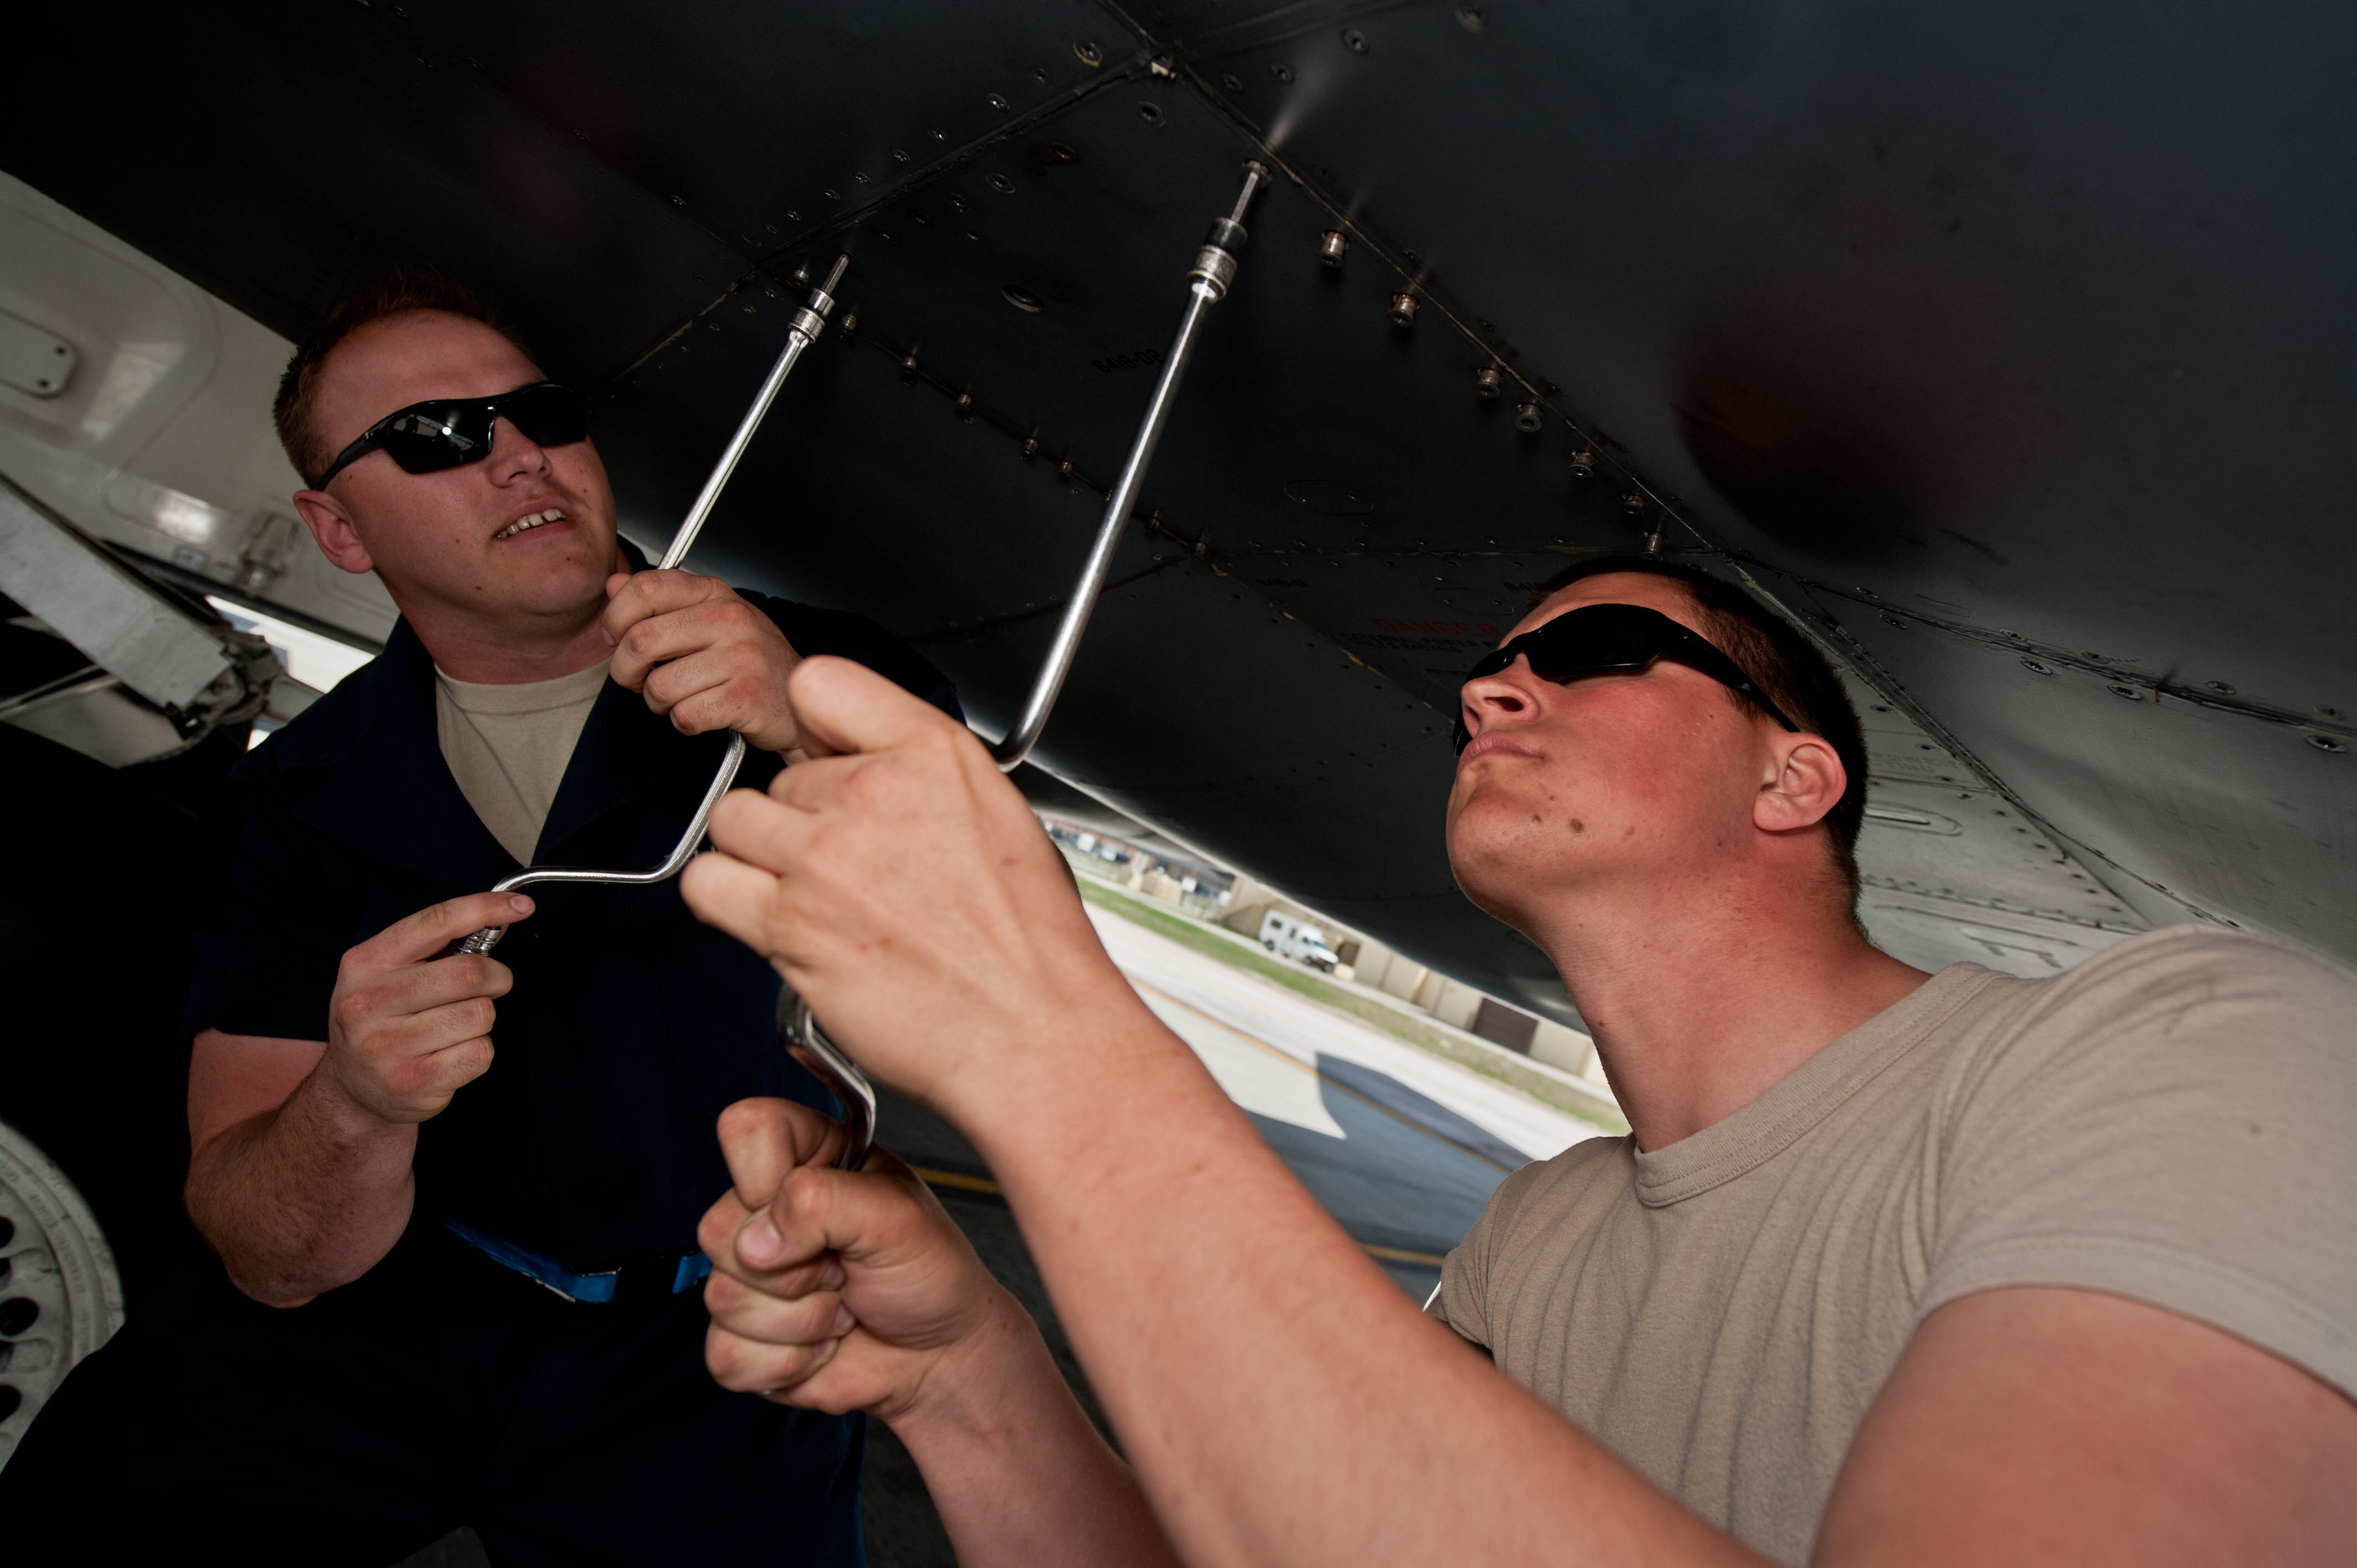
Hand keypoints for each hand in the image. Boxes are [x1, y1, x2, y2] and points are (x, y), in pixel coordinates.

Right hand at [318, 891, 530, 1124]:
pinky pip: (480, 1053)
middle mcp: (369, 1003)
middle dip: (496, 977)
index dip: (485, 908)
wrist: (352, 1090)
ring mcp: (388, 1046)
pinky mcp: (413, 1082)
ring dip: (482, 1019)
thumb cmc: (382, 1022)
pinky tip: (451, 1056)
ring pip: (480, 1014)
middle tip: (491, 986)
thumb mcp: (386, 975)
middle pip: (469, 973)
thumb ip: (433, 946)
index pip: (435, 923)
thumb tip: (497, 917)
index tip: (521, 906)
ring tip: (455, 1027)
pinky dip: (479, 1052)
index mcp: (365, 964)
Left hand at [601, 569, 803, 751]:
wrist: (799, 702)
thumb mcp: (708, 619)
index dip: (616, 616)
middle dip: (626, 670)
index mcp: (715, 593)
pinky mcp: (746, 697)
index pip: (646, 587)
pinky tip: (701, 714)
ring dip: (658, 702)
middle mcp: (730, 619)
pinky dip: (683, 722)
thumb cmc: (751, 663)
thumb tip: (614, 585)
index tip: (616, 637)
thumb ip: (659, 601)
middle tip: (637, 680)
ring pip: (659, 685)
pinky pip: (684, 714)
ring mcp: (741, 657)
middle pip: (641, 640)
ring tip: (680, 698)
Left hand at [679, 657, 1146, 1118]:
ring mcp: (824, 856)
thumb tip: (856, 763)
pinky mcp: (787, 922)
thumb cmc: (1027, 943)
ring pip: (733, 820)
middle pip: (779, 773)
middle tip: (849, 869)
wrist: (1032, 1030)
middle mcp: (873, 792)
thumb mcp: (996, 811)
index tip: (829, 760)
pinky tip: (769, 919)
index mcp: (933, 752)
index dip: (817, 730)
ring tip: (808, 895)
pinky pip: (707, 882)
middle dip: (803, 818)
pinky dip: (724, 900)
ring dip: (759, 856)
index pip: (821, 684)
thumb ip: (918, 771)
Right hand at [700, 1097, 1010, 1419]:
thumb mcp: (898, 1218)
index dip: (769, 1178)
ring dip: (802, 1320)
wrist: (937, 1354)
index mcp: (808, 1159)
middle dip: (797, 1270)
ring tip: (842, 1307)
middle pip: (718, 1229)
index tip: (819, 1211)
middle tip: (844, 1269)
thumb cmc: (929, 1274)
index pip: (746, 1130)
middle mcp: (769, 1212)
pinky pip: (726, 1356)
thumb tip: (757, 1240)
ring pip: (721, 1299)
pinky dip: (787, 1363)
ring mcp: (748, 1276)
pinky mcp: (739, 1337)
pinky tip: (822, 1346)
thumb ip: (826, 1202)